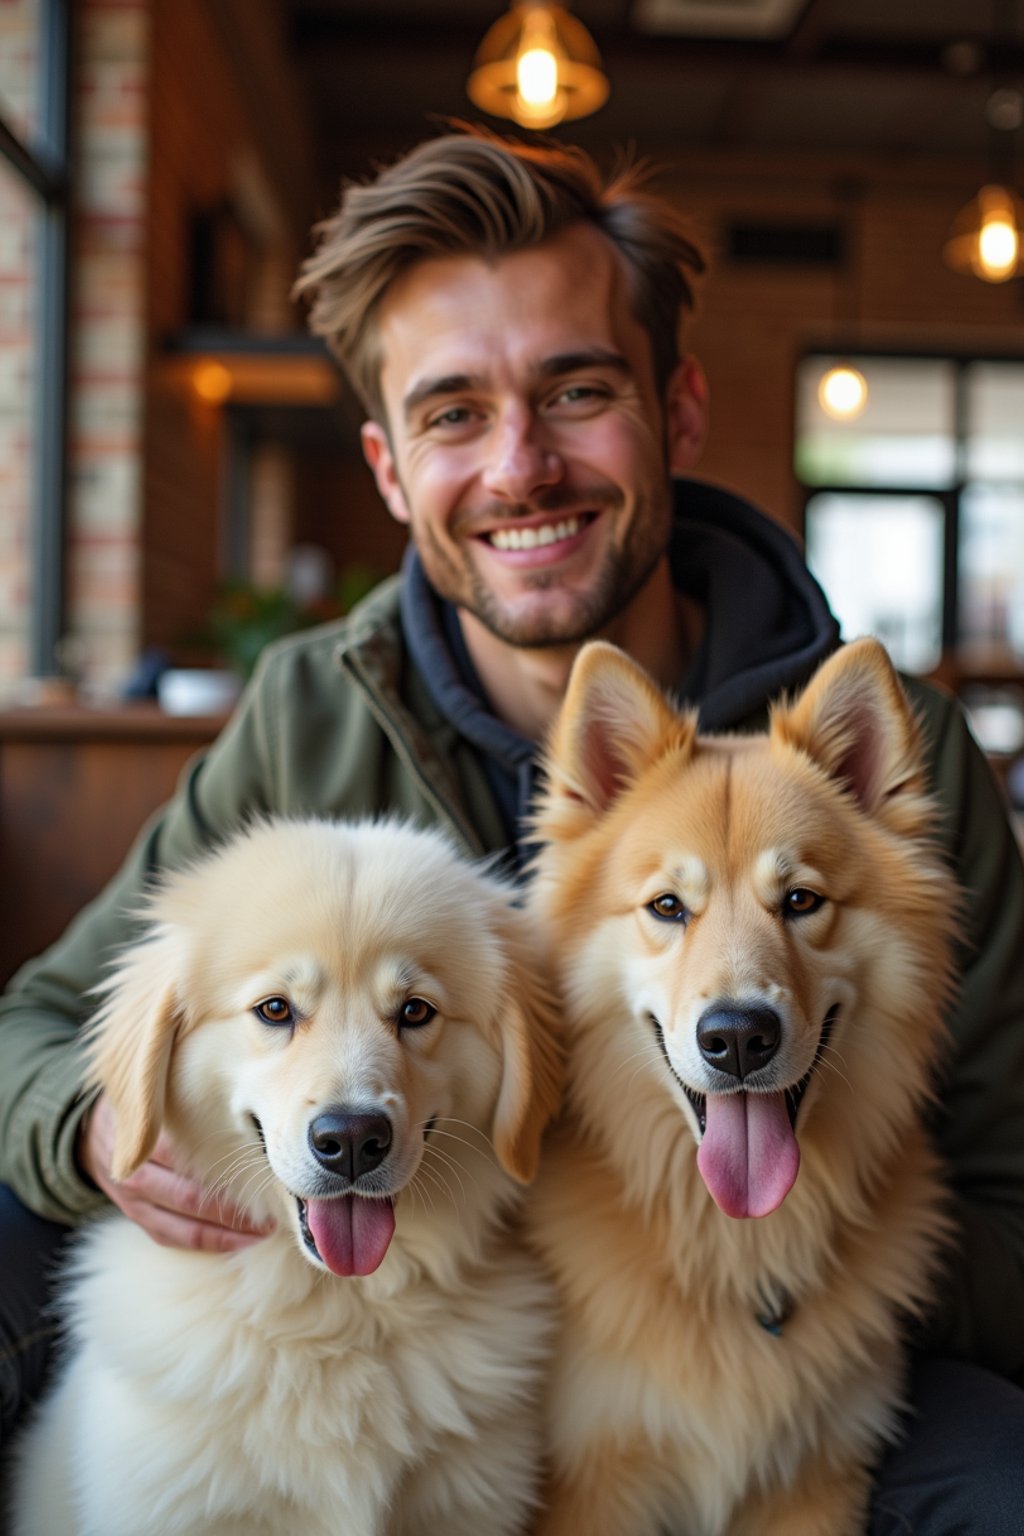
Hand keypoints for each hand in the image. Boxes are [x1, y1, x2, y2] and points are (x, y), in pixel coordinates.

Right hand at [77, 1093, 274, 1252]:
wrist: (93, 1132)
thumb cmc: (144, 1106)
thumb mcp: (156, 1091)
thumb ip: (189, 1096)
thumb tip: (246, 1087)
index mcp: (143, 1137)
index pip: (186, 1157)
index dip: (226, 1164)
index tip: (265, 1167)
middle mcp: (136, 1174)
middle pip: (189, 1196)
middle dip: (233, 1206)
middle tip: (274, 1207)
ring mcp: (134, 1201)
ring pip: (184, 1224)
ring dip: (227, 1231)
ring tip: (264, 1231)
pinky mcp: (137, 1218)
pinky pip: (173, 1238)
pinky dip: (208, 1243)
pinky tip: (239, 1242)